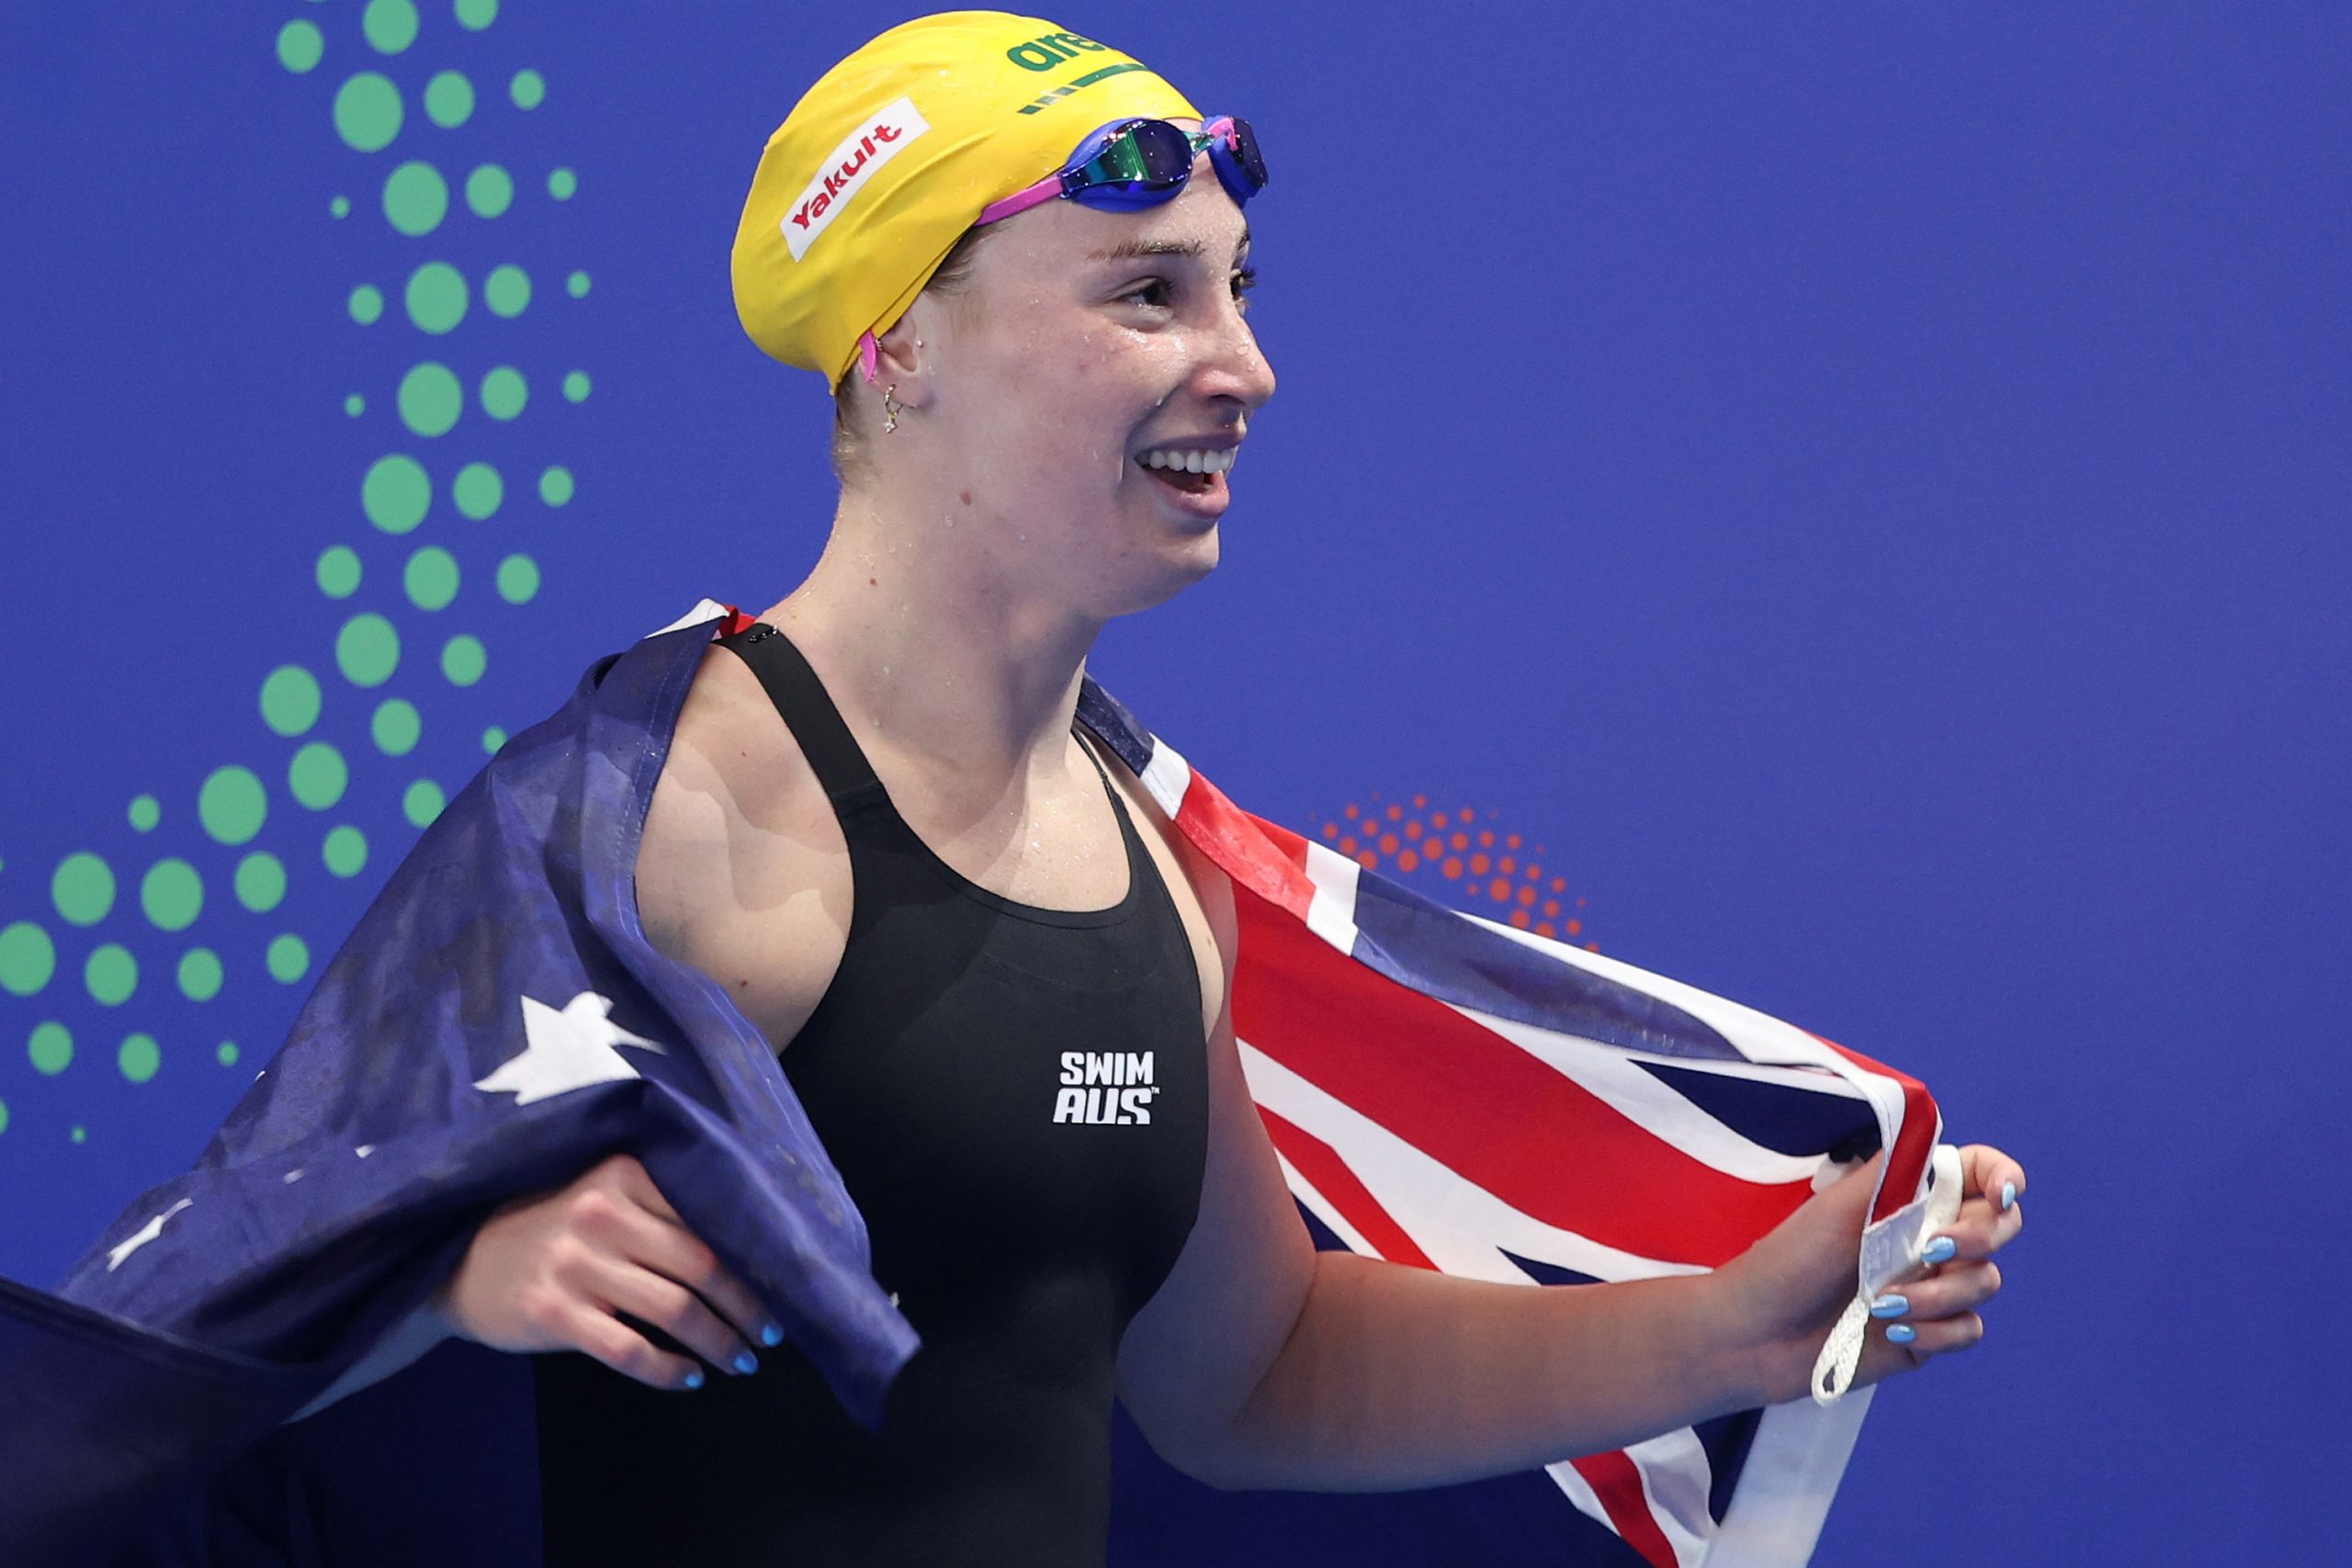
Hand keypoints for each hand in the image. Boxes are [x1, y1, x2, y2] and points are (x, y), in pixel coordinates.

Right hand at [433, 1152, 783, 1390]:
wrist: (457, 1258)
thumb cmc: (547, 1224)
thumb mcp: (599, 1193)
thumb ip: (659, 1205)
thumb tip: (746, 1243)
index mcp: (623, 1174)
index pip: (708, 1218)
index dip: (752, 1260)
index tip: (783, 1285)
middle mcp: (602, 1214)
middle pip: (702, 1266)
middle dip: (747, 1307)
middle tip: (771, 1335)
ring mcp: (576, 1265)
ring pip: (674, 1310)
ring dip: (719, 1342)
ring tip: (742, 1361)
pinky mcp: (553, 1313)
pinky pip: (630, 1350)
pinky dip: (669, 1370)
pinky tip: (690, 1378)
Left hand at [1719, 1143, 2026, 1404]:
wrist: (1757, 1333)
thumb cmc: (1790, 1259)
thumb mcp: (1839, 1204)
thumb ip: (1894, 1171)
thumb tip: (1939, 1133)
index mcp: (1910, 1198)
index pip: (1979, 1174)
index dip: (2003, 1177)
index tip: (2001, 1193)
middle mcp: (1929, 1238)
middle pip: (2000, 1228)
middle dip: (1977, 1238)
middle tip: (1929, 1250)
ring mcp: (1932, 1287)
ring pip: (1984, 1282)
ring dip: (1939, 1294)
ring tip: (1881, 1303)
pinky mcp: (1929, 1333)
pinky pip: (1969, 1329)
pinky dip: (1939, 1331)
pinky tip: (1896, 1331)